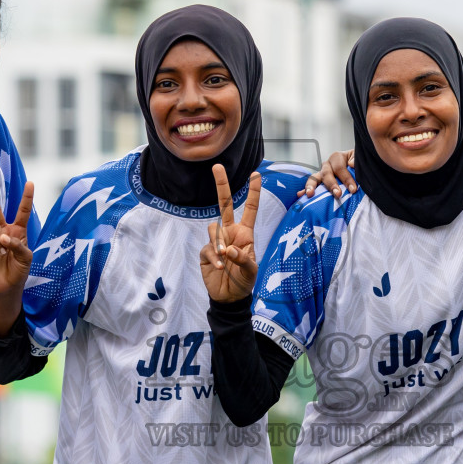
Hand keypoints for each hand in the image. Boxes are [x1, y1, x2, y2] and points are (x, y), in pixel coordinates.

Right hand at [0, 180, 34, 296]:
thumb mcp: (26, 257)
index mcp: (19, 230)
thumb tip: (3, 237)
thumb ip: (18, 245)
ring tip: (3, 248)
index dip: (26, 197)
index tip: (31, 183)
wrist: (7, 286)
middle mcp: (5, 231)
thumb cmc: (20, 270)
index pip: (23, 211)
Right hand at [200, 165, 261, 302]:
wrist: (229, 297)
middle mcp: (230, 232)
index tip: (256, 175)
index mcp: (245, 233)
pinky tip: (219, 267)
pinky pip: (207, 248)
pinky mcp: (206, 252)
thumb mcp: (251, 271)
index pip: (249, 209)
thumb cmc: (244, 281)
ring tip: (225, 258)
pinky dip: (214, 257)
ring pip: (213, 228)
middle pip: (223, 204)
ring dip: (219, 242)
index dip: (253, 192)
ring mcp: (217, 241)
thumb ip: (243, 259)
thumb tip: (229, 249)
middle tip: (217, 166)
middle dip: (221, 185)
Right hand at [304, 149, 357, 200]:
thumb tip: (351, 164)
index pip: (340, 168)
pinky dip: (305, 190)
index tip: (353, 189)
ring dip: (312, 186)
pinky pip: (311, 185)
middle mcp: (327, 165)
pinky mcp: (320, 182)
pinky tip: (302, 195)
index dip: (346, 179)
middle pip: (326, 173)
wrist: (357, 168)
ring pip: (314, 178)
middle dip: (332, 185)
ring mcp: (322, 174)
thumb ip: (357, 159)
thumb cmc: (358, 164)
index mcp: (337, 157)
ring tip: (310, 194)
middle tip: (338, 194)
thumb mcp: (359, 158)